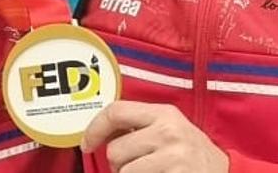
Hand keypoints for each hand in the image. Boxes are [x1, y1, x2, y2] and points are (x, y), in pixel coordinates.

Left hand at [81, 101, 228, 172]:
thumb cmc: (190, 152)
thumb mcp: (170, 129)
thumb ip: (139, 126)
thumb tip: (98, 132)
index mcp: (164, 113)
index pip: (115, 111)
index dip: (94, 129)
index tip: (86, 144)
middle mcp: (168, 132)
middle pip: (115, 151)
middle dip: (119, 164)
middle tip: (138, 166)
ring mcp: (173, 157)